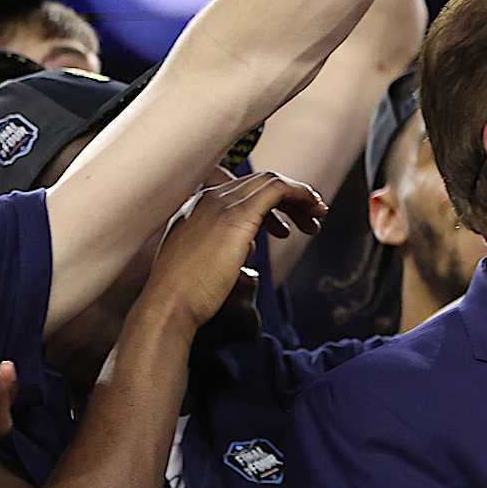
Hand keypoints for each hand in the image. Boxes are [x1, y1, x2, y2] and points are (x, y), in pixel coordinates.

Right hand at [145, 173, 327, 328]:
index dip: (267, 206)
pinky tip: (314, 209)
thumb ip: (226, 248)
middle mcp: (206, 199)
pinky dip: (300, 194)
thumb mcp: (206, 263)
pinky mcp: (236, 215)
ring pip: (270, 182)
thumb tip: (250, 246)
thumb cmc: (187, 295)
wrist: (169, 305)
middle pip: (257, 184)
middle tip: (312, 220)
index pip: (239, 193)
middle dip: (289, 200)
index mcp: (194, 208)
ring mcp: (219, 204)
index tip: (284, 228)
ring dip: (299, 198)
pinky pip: (277, 189)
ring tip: (316, 220)